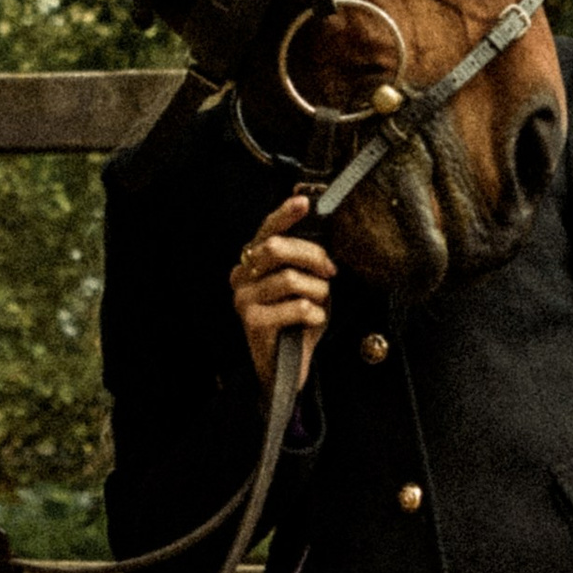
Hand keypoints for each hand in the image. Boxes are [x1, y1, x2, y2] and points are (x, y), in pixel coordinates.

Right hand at [230, 195, 335, 394]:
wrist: (286, 370)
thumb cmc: (298, 324)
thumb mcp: (306, 285)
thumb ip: (306, 261)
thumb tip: (322, 234)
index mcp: (253, 263)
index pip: (267, 230)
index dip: (285, 214)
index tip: (304, 202)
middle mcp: (242, 277)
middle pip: (277, 248)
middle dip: (312, 256)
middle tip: (330, 272)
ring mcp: (244, 299)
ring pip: (291, 278)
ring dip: (317, 291)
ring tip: (319, 304)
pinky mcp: (253, 322)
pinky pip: (296, 306)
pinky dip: (314, 313)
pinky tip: (311, 322)